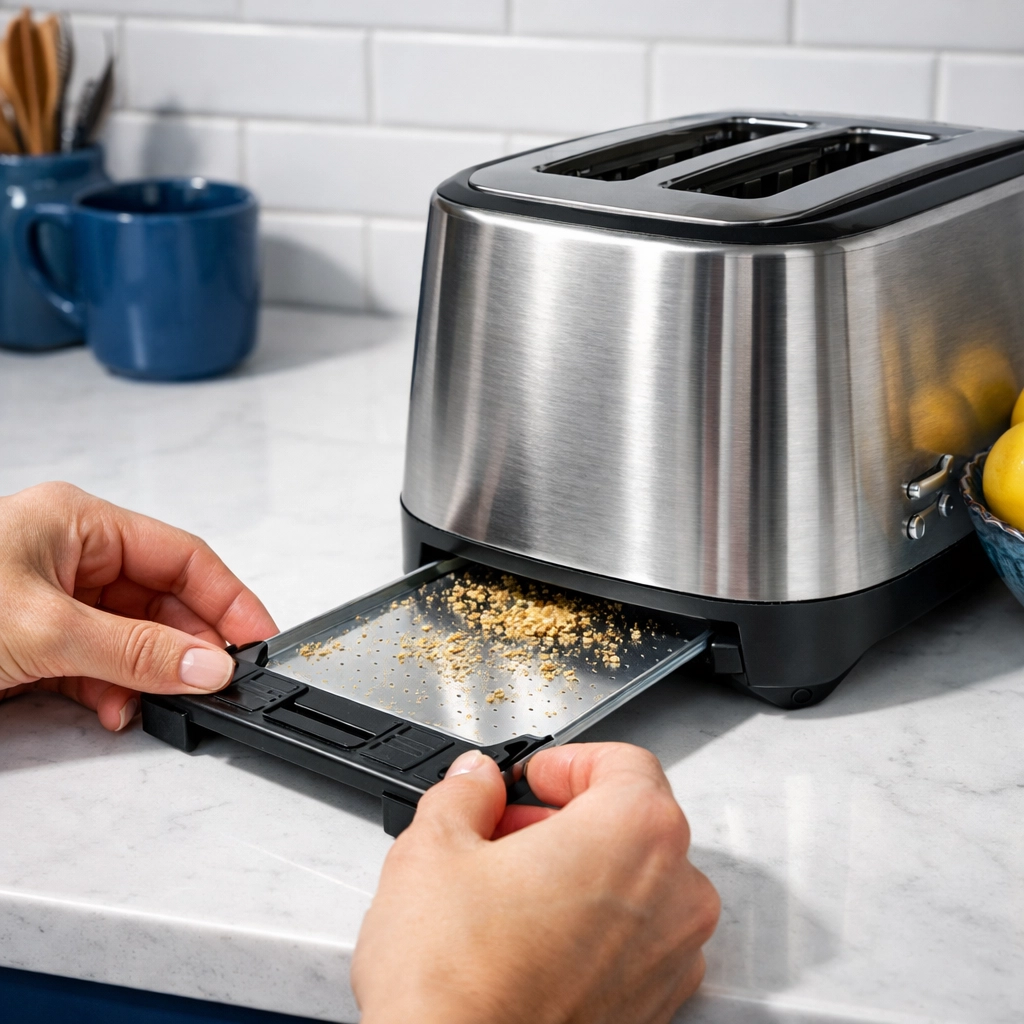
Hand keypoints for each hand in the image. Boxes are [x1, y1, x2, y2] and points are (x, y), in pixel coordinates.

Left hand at [0, 482, 276, 730]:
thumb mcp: (44, 628)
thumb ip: (133, 651)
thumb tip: (206, 666)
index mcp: (78, 525)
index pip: (181, 558)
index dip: (227, 599)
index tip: (258, 640)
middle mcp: (70, 559)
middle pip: (161, 602)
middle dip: (188, 646)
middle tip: (216, 682)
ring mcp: (51, 604)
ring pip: (131, 640)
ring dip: (149, 677)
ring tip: (166, 702)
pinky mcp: (35, 647)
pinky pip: (96, 668)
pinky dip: (112, 692)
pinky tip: (119, 709)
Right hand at [352, 742, 719, 1023]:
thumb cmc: (457, 982)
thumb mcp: (434, 850)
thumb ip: (463, 793)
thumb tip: (476, 781)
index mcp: (636, 833)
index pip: (624, 763)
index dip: (569, 761)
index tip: (535, 776)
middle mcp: (674, 894)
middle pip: (635, 821)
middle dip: (568, 815)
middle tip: (508, 828)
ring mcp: (671, 959)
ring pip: (637, 883)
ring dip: (581, 871)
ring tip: (511, 888)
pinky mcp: (653, 1009)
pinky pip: (635, 940)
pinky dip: (594, 926)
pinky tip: (530, 939)